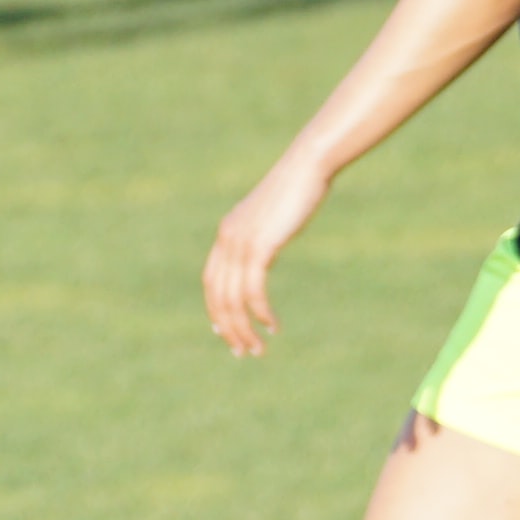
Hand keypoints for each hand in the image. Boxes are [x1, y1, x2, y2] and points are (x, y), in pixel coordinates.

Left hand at [205, 157, 328, 357]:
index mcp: (227, 233)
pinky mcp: (260, 246)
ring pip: (233, 299)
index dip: (215, 309)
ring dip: (244, 328)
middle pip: (218, 296)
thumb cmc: (295, 190)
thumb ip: (262, 236)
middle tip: (240, 352)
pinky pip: (254, 290)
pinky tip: (272, 325)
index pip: (212, 281)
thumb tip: (263, 252)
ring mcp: (241, 243)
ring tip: (258, 349)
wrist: (306, 167)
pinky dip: (260, 312)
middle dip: (227, 328)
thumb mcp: (272, 217)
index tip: (223, 332)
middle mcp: (227, 240)